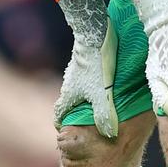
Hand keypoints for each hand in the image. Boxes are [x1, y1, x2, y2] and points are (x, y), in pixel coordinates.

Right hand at [54, 17, 118, 136]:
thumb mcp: (102, 93)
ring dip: (87, 96)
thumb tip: (109, 133)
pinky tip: (107, 82)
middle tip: (89, 118)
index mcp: (69, 94)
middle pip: (69, 100)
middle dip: (77, 110)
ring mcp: (76, 70)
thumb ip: (104, 114)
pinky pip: (87, 76)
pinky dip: (93, 83)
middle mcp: (69, 82)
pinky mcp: (84, 59)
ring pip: (79, 87)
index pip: (59, 113)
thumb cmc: (97, 66)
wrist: (94, 33)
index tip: (65, 128)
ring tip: (102, 101)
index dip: (61, 123)